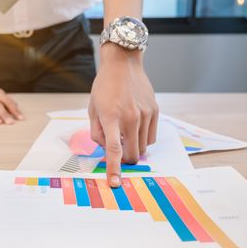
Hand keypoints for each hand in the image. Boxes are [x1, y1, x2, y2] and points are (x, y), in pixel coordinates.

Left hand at [89, 44, 158, 187]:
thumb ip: (97, 132)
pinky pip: (151, 136)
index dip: (114, 169)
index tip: (115, 183)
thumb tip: (105, 150)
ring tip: (125, 131)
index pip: (113, 150)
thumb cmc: (104, 87)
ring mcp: (145, 114)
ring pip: (143, 147)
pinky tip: (135, 126)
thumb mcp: (92, 109)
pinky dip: (143, 138)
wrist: (123, 64)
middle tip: (118, 151)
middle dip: (125, 160)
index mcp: (111, 117)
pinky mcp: (155, 111)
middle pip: (132, 154)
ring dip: (134, 147)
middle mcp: (130, 117)